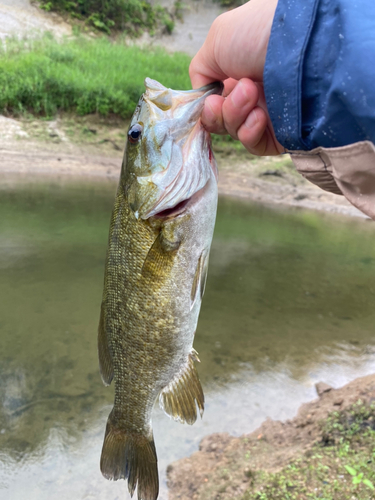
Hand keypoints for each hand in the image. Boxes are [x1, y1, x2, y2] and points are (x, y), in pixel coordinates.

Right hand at [189, 0, 284, 155]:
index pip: (213, 101)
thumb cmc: (259, 33)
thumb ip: (201, 71)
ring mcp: (268, 114)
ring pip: (234, 132)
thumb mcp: (217, 40)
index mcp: (238, 72)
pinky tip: (259, 115)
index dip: (206, 106)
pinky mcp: (282, 133)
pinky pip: (254, 144)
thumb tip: (204, 97)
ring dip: (234, 115)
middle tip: (230, 95)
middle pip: (221, 120)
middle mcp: (253, 93)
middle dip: (218, 112)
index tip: (209, 100)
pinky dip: (249, 132)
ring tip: (251, 93)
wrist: (301, 44)